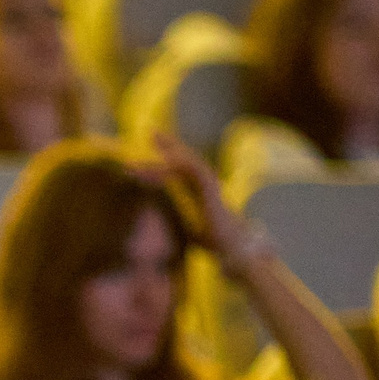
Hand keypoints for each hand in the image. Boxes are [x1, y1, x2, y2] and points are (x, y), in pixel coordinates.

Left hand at [146, 133, 267, 278]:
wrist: (233, 248)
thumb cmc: (215, 243)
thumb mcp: (189, 232)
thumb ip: (177, 225)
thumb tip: (158, 235)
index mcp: (198, 193)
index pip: (178, 171)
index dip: (162, 162)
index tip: (145, 156)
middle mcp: (204, 185)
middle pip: (184, 159)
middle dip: (168, 145)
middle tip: (150, 131)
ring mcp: (210, 185)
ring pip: (188, 160)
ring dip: (171, 150)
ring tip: (154, 138)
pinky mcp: (212, 189)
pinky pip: (197, 169)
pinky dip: (183, 161)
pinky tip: (169, 156)